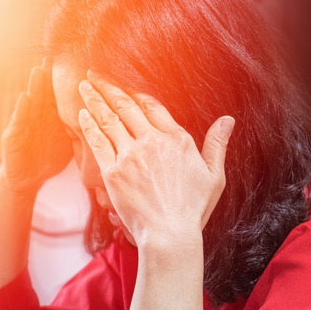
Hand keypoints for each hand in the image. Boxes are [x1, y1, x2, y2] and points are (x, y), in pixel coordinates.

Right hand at [0, 58, 72, 194]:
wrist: (27, 180)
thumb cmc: (48, 159)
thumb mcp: (69, 142)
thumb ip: (82, 129)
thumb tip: (109, 120)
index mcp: (52, 117)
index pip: (60, 95)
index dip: (67, 80)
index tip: (75, 62)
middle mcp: (38, 116)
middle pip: (45, 93)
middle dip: (49, 75)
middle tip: (55, 56)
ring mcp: (24, 124)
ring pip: (31, 102)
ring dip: (34, 86)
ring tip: (38, 70)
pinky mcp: (12, 136)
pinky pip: (18, 121)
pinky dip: (21, 109)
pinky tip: (25, 98)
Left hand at [77, 70, 234, 247]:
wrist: (169, 235)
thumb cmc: (192, 210)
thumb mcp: (214, 176)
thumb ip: (217, 144)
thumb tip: (228, 120)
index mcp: (176, 139)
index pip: (151, 105)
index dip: (134, 91)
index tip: (123, 82)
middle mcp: (152, 142)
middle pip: (126, 106)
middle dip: (108, 87)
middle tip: (94, 74)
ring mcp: (131, 155)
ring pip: (109, 119)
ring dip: (95, 100)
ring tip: (84, 86)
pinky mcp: (113, 172)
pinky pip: (98, 142)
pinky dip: (89, 125)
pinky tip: (82, 114)